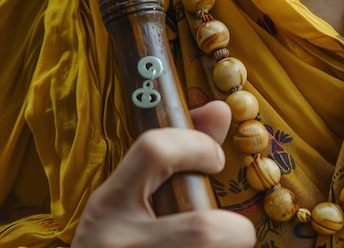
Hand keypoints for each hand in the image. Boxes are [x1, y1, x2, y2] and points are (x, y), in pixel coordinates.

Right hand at [71, 100, 255, 247]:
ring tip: (216, 247)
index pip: (154, 149)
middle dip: (234, 231)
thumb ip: (179, 153)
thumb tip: (220, 109)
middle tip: (232, 232)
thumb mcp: (131, 200)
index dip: (197, 146)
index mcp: (109, 205)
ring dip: (231, 247)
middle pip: (204, 230)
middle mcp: (116, 240)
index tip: (214, 160)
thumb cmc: (118, 243)